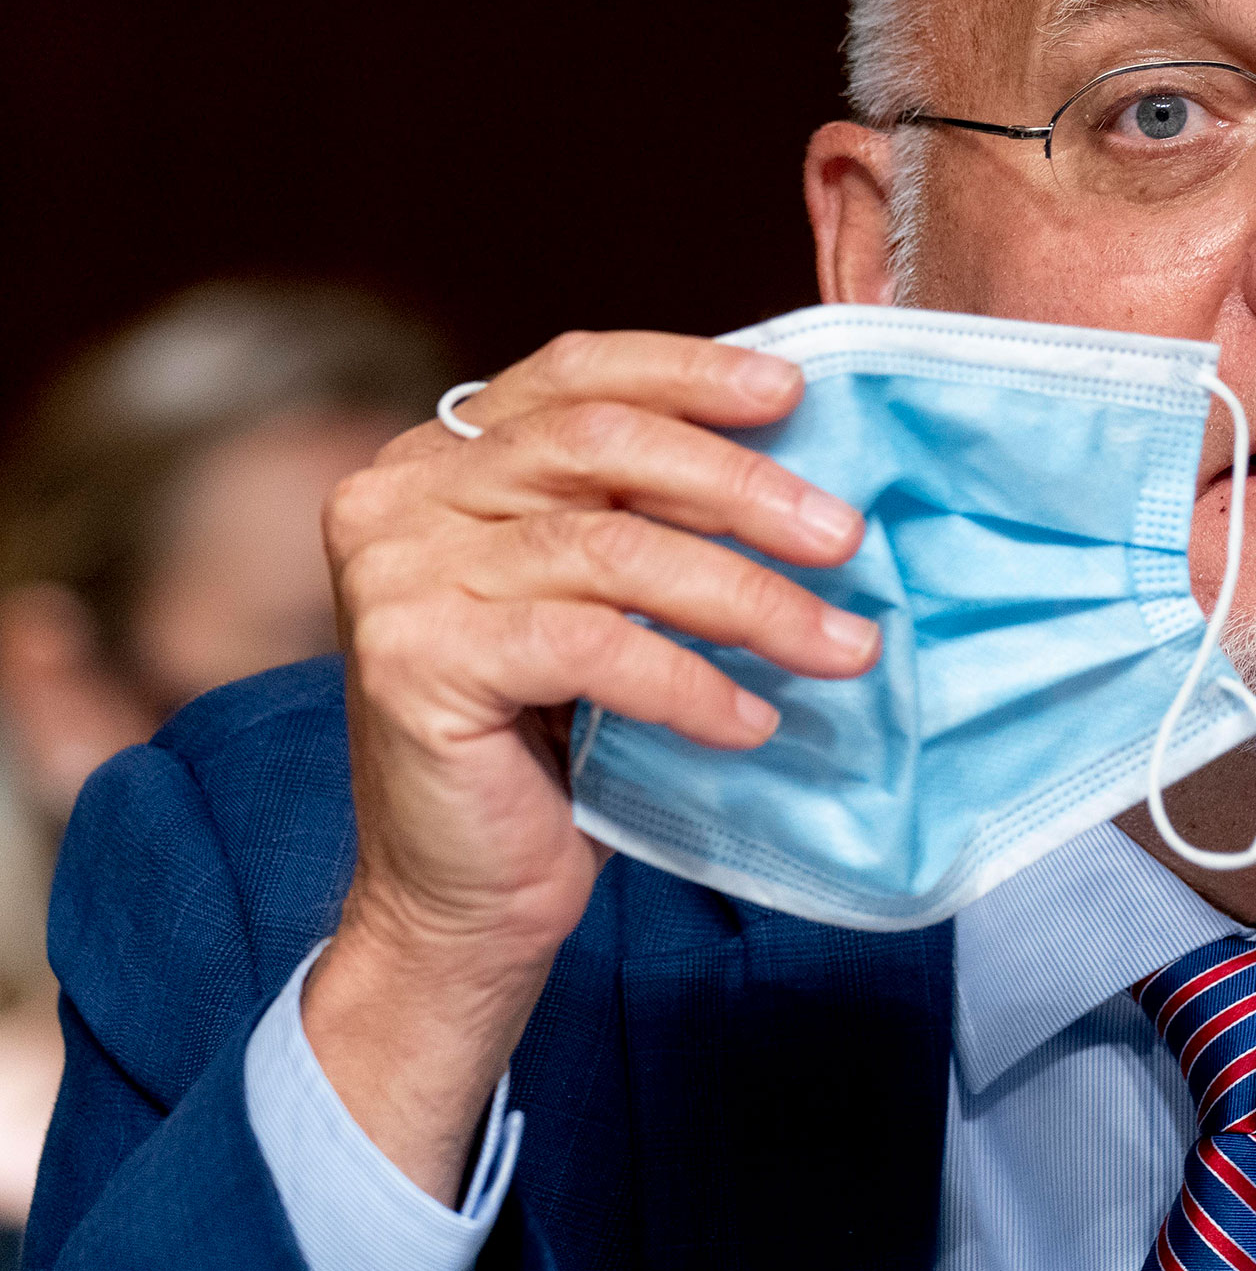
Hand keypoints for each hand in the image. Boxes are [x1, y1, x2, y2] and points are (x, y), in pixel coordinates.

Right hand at [306, 331, 879, 1200]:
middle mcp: (400, 497)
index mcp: (440, 457)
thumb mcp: (602, 600)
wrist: (464, 898)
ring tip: (840, 645)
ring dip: (748, 599)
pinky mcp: (415, 661)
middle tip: (843, 535)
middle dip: (741, 486)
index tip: (793, 394)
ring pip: (611, 553)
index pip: (573, 376)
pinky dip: (689, 682)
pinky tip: (752, 719)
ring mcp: (397, 576)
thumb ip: (650, 517)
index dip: (687, 372)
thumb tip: (805, 472)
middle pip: (601, 446)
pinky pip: (592, 647)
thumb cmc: (554, 744)